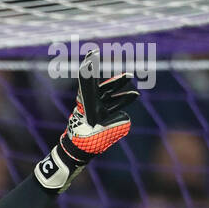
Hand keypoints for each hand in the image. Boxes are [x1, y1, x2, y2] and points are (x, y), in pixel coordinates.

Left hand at [34, 49, 140, 192]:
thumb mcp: (102, 132)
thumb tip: (124, 121)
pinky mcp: (96, 119)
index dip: (90, 67)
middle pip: (102, 87)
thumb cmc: (86, 142)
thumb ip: (118, 125)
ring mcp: (92, 111)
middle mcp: (89, 104)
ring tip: (132, 82)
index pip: (88, 80)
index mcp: (88, 102)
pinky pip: (110, 107)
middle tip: (126, 74)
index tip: (92, 53)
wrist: (75, 154)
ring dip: (119, 89)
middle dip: (115, 81)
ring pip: (107, 96)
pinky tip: (133, 97)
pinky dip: (120, 101)